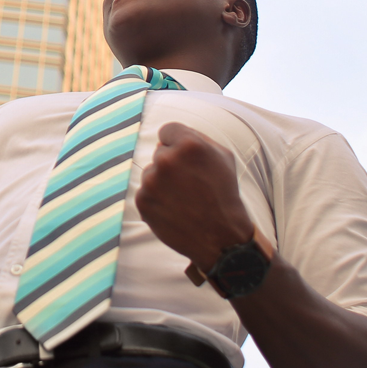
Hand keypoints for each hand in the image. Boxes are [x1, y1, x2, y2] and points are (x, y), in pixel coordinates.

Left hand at [135, 122, 253, 267]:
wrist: (220, 237)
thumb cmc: (224, 193)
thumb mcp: (222, 157)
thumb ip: (195, 138)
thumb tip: (164, 138)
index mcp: (189, 145)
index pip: (167, 130)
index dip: (177, 142)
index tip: (185, 157)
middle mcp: (166, 160)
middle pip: (160, 151)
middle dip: (172, 163)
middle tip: (190, 183)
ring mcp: (151, 181)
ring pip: (152, 172)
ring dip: (163, 181)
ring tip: (184, 198)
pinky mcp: (142, 200)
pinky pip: (146, 191)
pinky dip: (157, 198)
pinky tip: (175, 209)